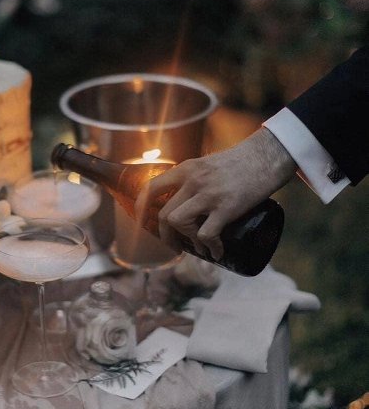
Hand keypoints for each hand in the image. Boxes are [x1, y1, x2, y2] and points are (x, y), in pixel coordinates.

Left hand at [134, 128, 295, 260]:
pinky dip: (210, 247)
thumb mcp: (208, 163)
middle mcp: (192, 181)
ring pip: (178, 223)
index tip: (144, 221)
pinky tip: (217, 252)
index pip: (151, 187)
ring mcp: (208, 195)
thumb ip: (195, 177)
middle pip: (164, 214)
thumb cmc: (241, 161)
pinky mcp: (226, 208)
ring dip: (186, 240)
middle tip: (174, 245)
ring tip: (198, 247)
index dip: (141, 208)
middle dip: (166, 236)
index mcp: (186, 169)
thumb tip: (186, 199)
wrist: (267, 156)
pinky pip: (206, 234)